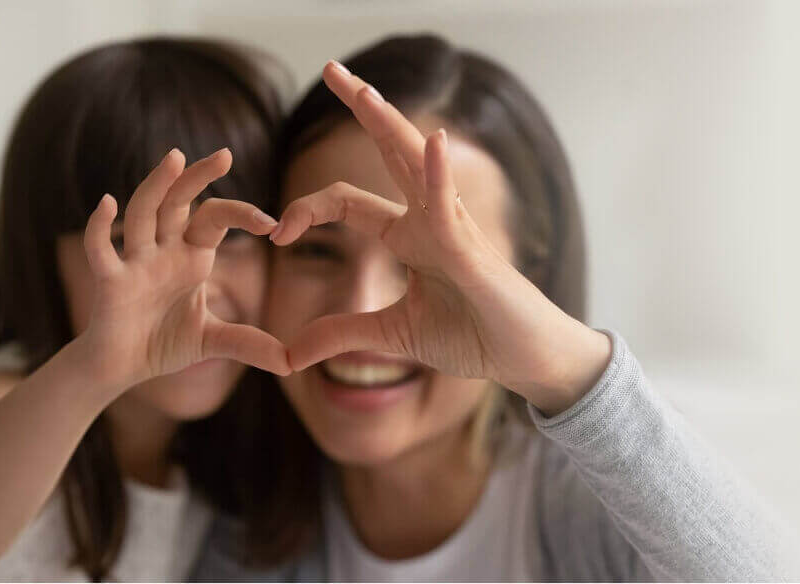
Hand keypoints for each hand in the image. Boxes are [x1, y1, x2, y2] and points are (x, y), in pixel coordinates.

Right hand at [79, 148, 289, 391]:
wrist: (122, 369)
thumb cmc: (163, 344)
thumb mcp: (214, 342)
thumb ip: (249, 344)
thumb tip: (293, 363)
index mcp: (191, 256)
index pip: (215, 219)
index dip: (241, 214)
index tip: (272, 223)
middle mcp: (163, 250)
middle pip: (179, 202)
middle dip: (198, 178)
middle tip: (225, 154)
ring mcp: (135, 261)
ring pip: (144, 213)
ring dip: (156, 185)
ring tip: (175, 158)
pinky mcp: (110, 281)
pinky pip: (100, 248)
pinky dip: (100, 226)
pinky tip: (107, 203)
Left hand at [273, 61, 608, 414]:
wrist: (523, 359)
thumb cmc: (474, 337)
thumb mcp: (393, 335)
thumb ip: (342, 334)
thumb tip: (289, 354)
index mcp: (410, 237)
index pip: (347, 203)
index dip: (305, 210)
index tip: (275, 234)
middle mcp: (430, 221)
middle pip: (388, 153)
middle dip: (361, 110)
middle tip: (330, 67)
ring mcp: (453, 230)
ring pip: (416, 165)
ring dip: (390, 125)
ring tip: (363, 90)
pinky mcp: (471, 252)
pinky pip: (449, 208)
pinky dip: (438, 174)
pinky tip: (432, 142)